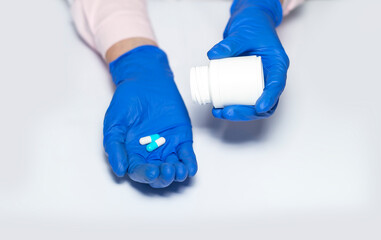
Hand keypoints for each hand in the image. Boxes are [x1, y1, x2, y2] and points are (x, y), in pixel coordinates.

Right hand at [103, 45, 197, 187]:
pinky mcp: (181, 138)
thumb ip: (115, 147)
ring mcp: (167, 146)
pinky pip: (187, 154)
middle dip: (163, 177)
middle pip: (158, 174)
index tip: (151, 172)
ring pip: (174, 167)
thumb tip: (120, 171)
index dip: (145, 175)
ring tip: (178, 170)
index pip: (139, 171)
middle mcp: (151, 154)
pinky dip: (190, 163)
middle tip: (166, 171)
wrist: (145, 81)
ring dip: (177, 173)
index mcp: (133, 153)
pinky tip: (190, 168)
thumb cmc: (126, 102)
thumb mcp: (114, 124)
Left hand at [208, 0, 288, 120]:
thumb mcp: (242, 33)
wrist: (249, 21)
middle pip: (266, 102)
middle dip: (248, 112)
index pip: (277, 85)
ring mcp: (258, 81)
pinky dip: (232, 106)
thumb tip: (213, 55)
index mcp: (276, 64)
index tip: (259, 107)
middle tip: (229, 112)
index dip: (269, 98)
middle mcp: (270, 76)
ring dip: (239, 113)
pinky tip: (218, 109)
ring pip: (254, 105)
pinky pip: (243, 99)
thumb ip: (229, 43)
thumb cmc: (254, 25)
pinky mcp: (247, 83)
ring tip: (220, 112)